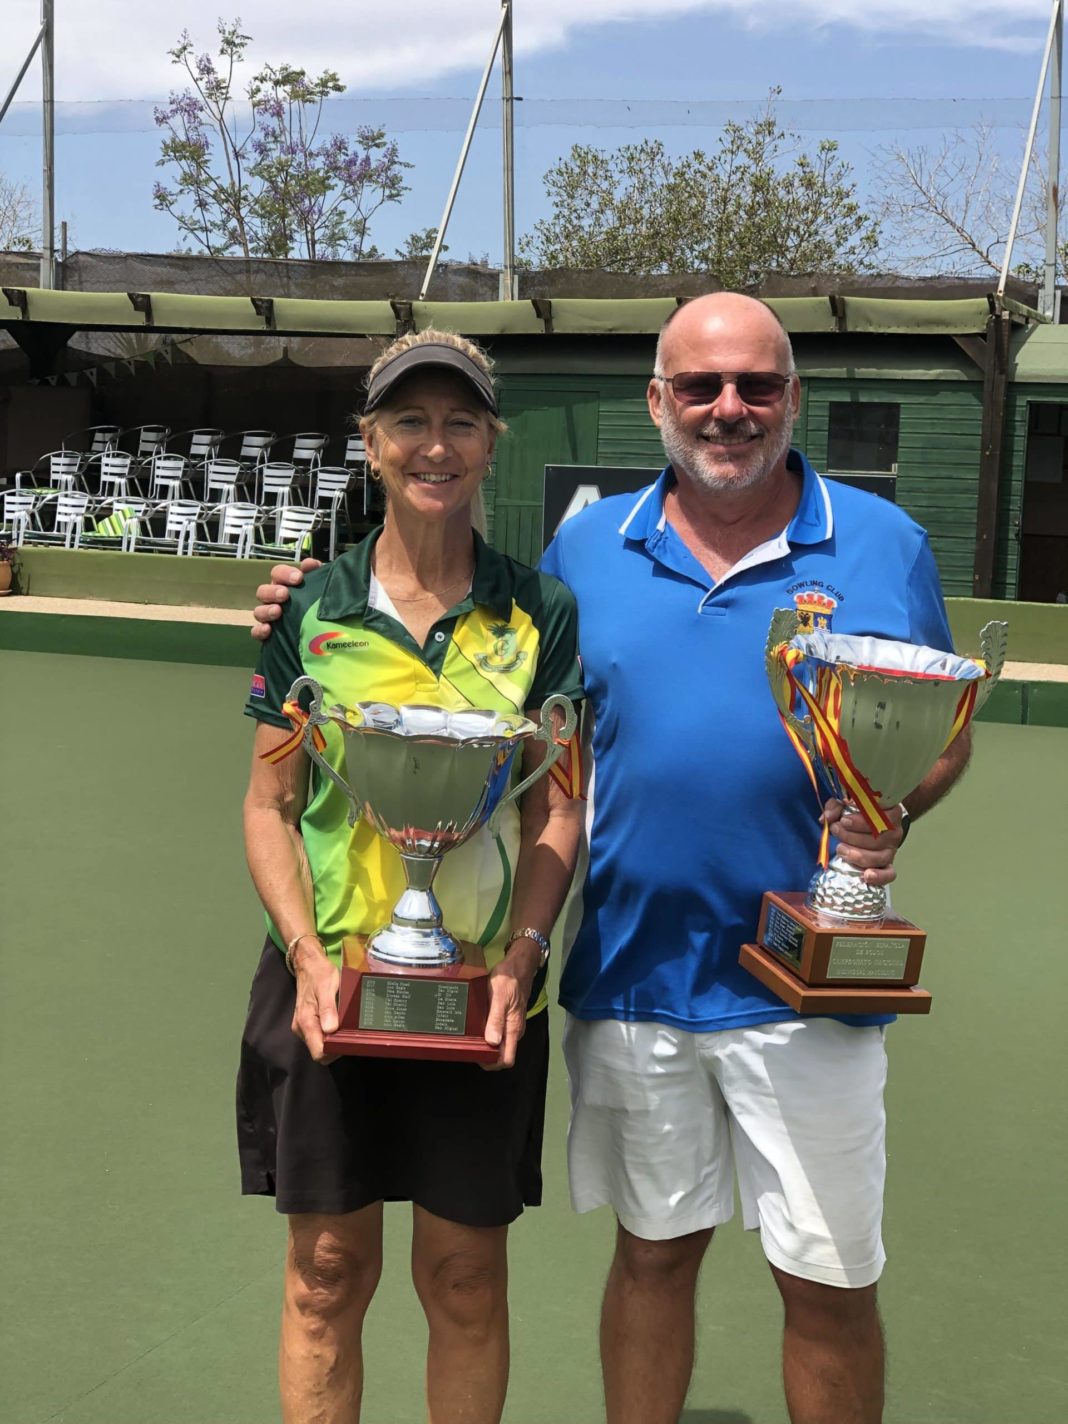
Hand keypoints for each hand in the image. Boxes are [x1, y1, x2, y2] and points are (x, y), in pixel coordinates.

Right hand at [251, 558, 321, 640]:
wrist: (321, 630)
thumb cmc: (316, 603)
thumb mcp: (318, 585)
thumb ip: (314, 573)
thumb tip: (311, 564)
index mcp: (283, 585)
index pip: (277, 573)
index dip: (285, 574)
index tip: (298, 578)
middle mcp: (273, 599)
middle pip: (263, 591)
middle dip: (272, 591)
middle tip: (285, 594)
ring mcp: (268, 616)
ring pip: (258, 611)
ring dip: (266, 610)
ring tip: (277, 611)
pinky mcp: (267, 634)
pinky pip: (257, 632)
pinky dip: (260, 630)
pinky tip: (269, 629)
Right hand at [289, 939, 340, 1062]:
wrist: (308, 964)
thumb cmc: (320, 974)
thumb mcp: (327, 987)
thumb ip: (328, 1009)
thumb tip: (330, 1030)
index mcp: (306, 1022)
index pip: (318, 1052)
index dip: (334, 1052)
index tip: (348, 1043)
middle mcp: (301, 1028)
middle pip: (319, 1051)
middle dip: (335, 1048)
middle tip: (352, 1036)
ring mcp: (303, 1027)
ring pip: (319, 1045)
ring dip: (333, 1042)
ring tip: (347, 1030)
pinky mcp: (307, 1023)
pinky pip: (318, 1036)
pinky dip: (329, 1035)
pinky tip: (339, 1025)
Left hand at [482, 938, 540, 1069]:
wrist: (519, 964)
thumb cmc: (508, 979)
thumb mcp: (499, 997)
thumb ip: (496, 1020)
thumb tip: (492, 1043)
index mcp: (513, 1028)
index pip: (507, 1060)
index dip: (492, 1064)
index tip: (477, 1057)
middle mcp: (515, 1030)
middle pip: (503, 1054)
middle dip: (487, 1056)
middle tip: (469, 1047)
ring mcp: (513, 1024)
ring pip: (501, 1044)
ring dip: (488, 1045)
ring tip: (472, 1037)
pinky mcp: (509, 1018)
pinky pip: (500, 1033)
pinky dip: (490, 1034)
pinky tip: (479, 1026)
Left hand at [822, 798, 904, 887]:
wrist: (870, 827)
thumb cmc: (857, 814)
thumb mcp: (846, 804)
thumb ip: (836, 807)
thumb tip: (827, 818)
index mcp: (888, 812)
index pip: (881, 815)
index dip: (861, 820)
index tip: (843, 820)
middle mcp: (894, 831)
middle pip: (877, 837)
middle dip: (852, 836)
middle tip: (836, 831)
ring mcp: (891, 849)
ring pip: (879, 856)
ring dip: (857, 855)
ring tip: (841, 849)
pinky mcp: (888, 864)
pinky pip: (889, 874)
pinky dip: (879, 877)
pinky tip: (866, 876)